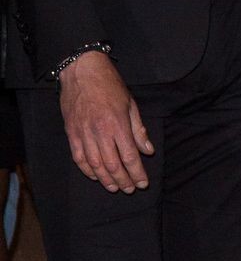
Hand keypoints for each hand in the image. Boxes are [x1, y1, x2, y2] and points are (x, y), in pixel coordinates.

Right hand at [59, 52, 153, 192]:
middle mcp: (100, 132)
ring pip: (95, 165)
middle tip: (130, 189)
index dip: (137, 173)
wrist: (82, 71)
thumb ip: (138, 130)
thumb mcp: (131, 104)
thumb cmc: (110, 85)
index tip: (142, 183)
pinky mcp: (71, 133)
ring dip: (106, 180)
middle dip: (123, 180)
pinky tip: (95, 176)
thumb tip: (148, 151)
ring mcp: (83, 133)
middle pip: (113, 165)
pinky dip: (87, 170)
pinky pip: (78, 157)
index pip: (130, 157)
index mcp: (118, 125)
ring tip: (115, 187)